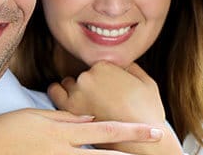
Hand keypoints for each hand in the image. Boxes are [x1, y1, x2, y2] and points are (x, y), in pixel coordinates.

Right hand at [0, 108, 164, 154]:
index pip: (103, 130)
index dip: (129, 130)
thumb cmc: (7, 128)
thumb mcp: (36, 116)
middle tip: (154, 149)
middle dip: (131, 152)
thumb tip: (89, 120)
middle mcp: (62, 150)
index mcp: (61, 132)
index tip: (151, 129)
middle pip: (104, 154)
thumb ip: (64, 118)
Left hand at [48, 62, 163, 123]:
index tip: (109, 88)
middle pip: (82, 75)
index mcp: (105, 66)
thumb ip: (130, 67)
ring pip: (68, 83)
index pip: (97, 65)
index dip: (104, 77)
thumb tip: (121, 62)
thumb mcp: (147, 83)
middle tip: (100, 97)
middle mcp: (87, 75)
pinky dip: (60, 94)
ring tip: (87, 101)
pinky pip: (55, 92)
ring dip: (75, 90)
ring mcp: (76, 90)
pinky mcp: (68, 106)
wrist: (141, 141)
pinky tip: (69, 100)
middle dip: (90, 84)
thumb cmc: (147, 112)